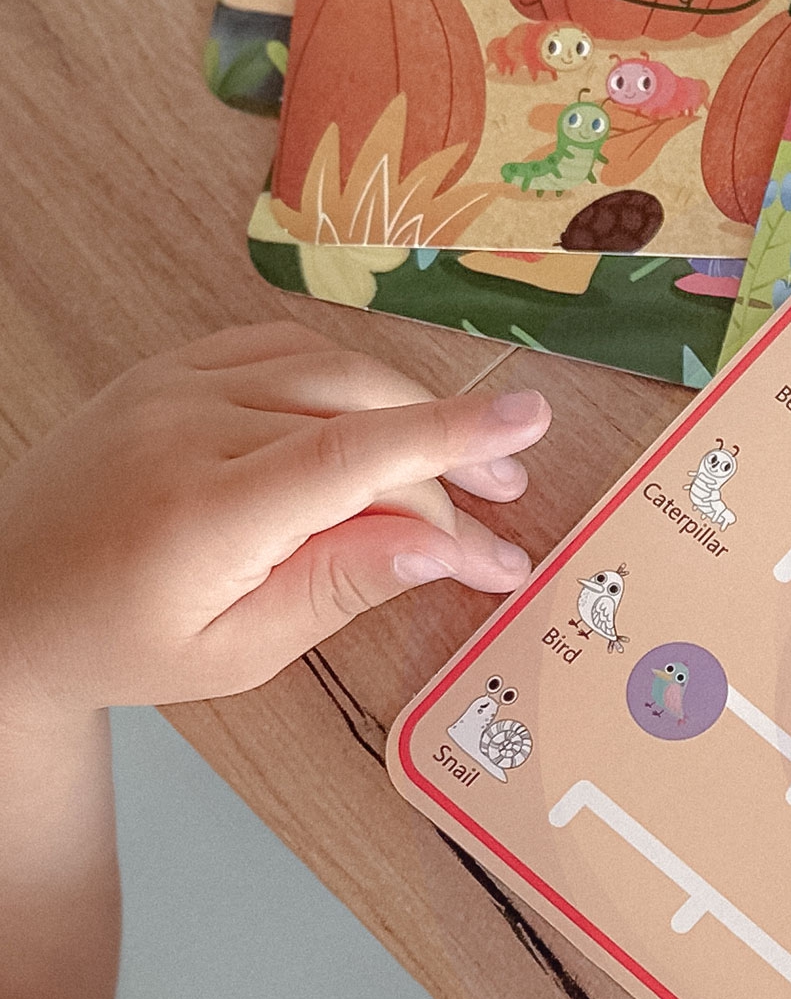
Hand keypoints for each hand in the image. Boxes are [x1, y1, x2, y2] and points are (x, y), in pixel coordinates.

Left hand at [0, 321, 545, 722]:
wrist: (5, 600)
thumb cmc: (120, 642)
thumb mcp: (241, 648)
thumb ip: (344, 587)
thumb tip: (446, 551)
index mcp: (205, 514)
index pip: (357, 456)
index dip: (454, 435)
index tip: (529, 420)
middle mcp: (185, 429)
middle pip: (360, 414)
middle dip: (447, 454)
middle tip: (506, 505)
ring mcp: (170, 387)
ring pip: (330, 372)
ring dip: (406, 412)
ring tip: (456, 470)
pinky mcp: (166, 370)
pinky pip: (282, 349)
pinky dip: (346, 380)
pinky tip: (377, 423)